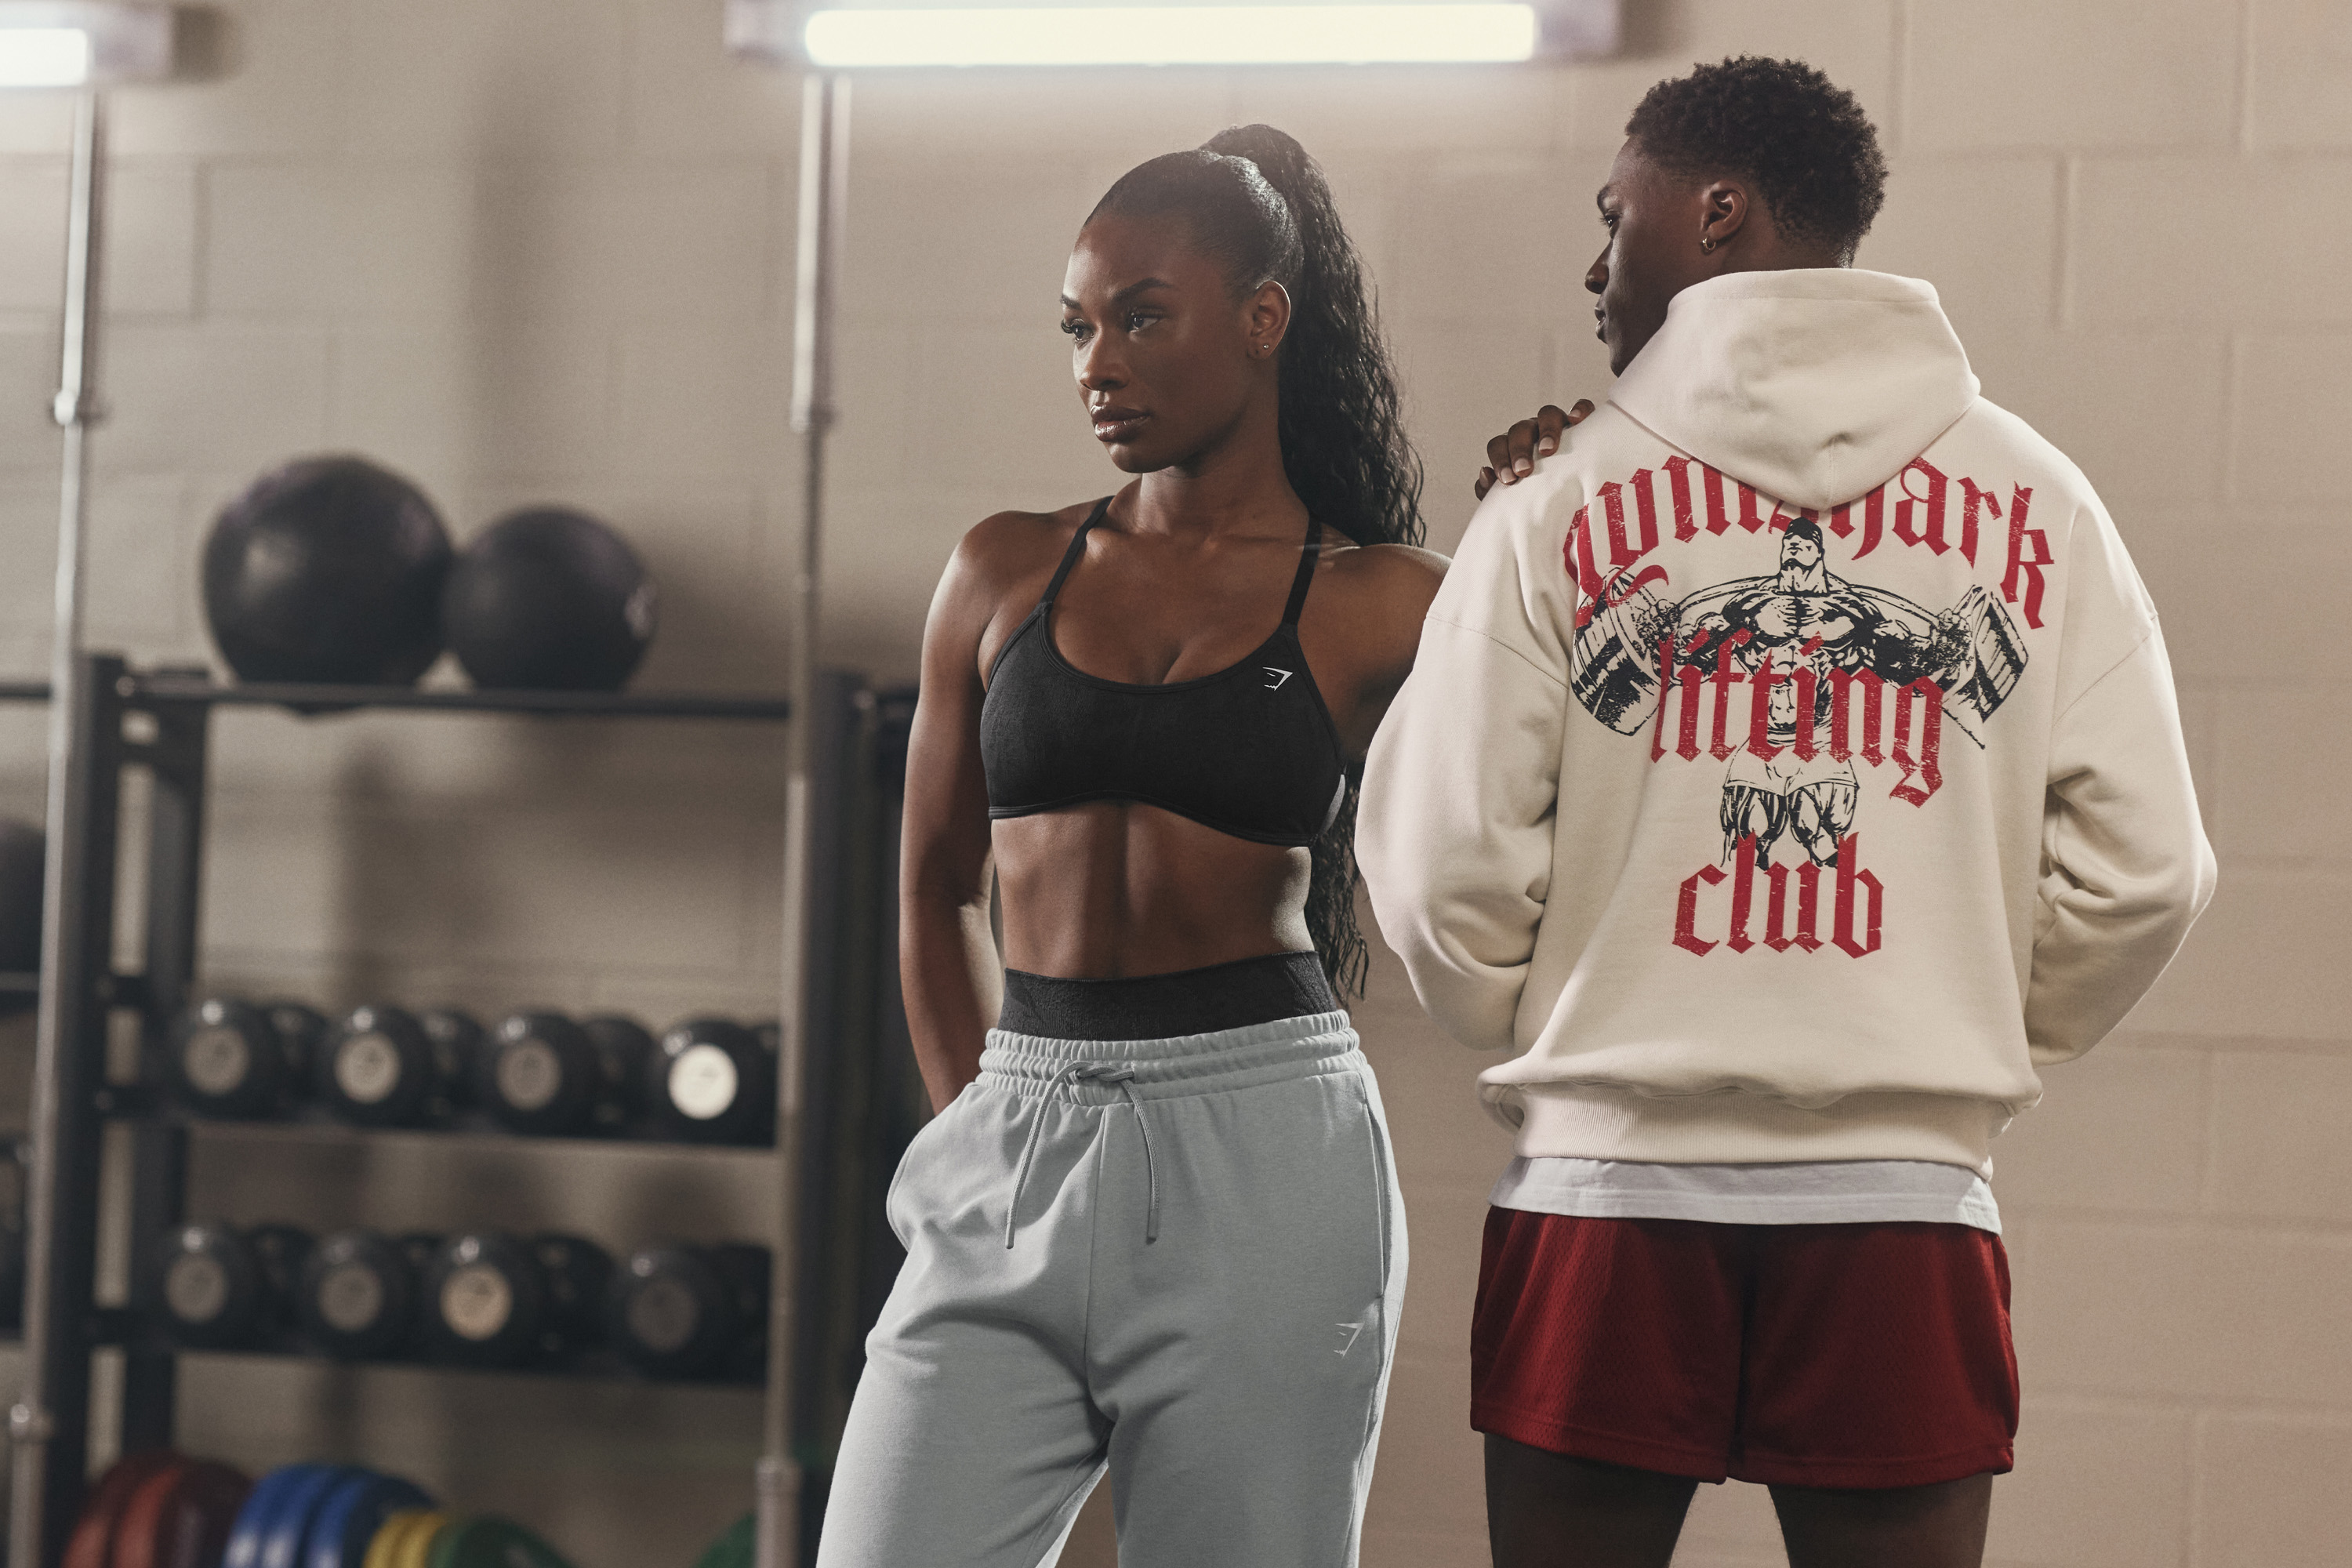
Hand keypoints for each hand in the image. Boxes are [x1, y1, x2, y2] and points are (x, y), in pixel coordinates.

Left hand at [1474, 399, 1594, 499]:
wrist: (1575, 497)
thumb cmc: (1540, 497)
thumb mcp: (1516, 499)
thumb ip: (1492, 491)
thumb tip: (1485, 472)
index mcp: (1513, 448)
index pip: (1498, 444)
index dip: (1500, 460)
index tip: (1508, 480)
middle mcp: (1533, 433)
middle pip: (1520, 429)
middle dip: (1519, 449)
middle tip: (1524, 471)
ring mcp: (1557, 425)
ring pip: (1548, 414)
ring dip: (1547, 431)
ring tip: (1548, 450)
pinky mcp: (1583, 423)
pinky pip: (1582, 408)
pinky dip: (1580, 409)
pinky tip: (1577, 420)